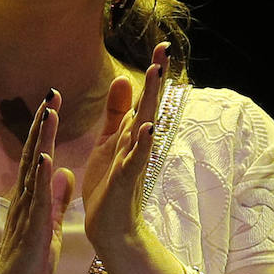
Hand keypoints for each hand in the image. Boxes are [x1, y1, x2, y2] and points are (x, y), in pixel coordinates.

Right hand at [0, 92, 73, 273]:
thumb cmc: (29, 266)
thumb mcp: (49, 226)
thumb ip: (55, 199)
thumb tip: (63, 171)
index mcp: (30, 200)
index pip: (36, 157)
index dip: (44, 130)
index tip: (53, 103)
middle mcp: (24, 200)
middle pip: (32, 154)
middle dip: (42, 124)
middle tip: (51, 93)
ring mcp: (26, 214)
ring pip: (33, 170)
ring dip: (41, 141)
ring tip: (49, 113)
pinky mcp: (32, 230)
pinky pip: (37, 201)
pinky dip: (41, 178)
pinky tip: (46, 157)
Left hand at [83, 42, 169, 255]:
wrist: (110, 227)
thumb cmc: (109, 185)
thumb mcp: (109, 142)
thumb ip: (116, 113)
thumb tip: (124, 78)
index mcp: (130, 133)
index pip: (144, 97)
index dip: (152, 73)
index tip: (160, 45)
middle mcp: (136, 144)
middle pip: (149, 105)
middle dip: (156, 78)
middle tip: (164, 49)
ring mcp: (133, 161)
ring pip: (144, 126)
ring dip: (151, 101)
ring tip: (157, 75)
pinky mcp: (125, 180)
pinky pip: (135, 159)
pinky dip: (141, 144)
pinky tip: (147, 127)